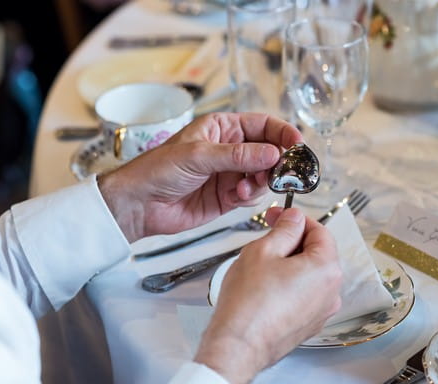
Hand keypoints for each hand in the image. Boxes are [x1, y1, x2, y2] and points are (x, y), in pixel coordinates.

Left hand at [98, 113, 302, 241]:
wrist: (140, 203)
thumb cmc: (158, 169)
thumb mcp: (199, 155)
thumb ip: (238, 155)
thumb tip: (273, 153)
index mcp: (221, 128)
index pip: (261, 125)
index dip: (281, 132)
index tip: (297, 143)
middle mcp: (228, 150)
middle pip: (268, 151)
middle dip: (276, 161)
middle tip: (280, 171)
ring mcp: (228, 174)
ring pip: (263, 175)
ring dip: (261, 181)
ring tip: (245, 186)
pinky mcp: (226, 197)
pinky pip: (251, 194)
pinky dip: (250, 196)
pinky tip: (237, 195)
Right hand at [193, 208, 341, 383]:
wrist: (238, 344)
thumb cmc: (248, 302)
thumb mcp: (263, 251)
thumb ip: (284, 229)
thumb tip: (294, 218)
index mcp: (326, 269)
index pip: (320, 231)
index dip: (296, 219)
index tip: (278, 216)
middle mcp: (331, 292)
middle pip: (316, 253)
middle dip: (292, 241)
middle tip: (266, 236)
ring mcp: (321, 311)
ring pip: (308, 274)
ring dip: (289, 263)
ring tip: (260, 265)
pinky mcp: (308, 325)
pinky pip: (302, 295)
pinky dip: (288, 285)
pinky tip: (264, 286)